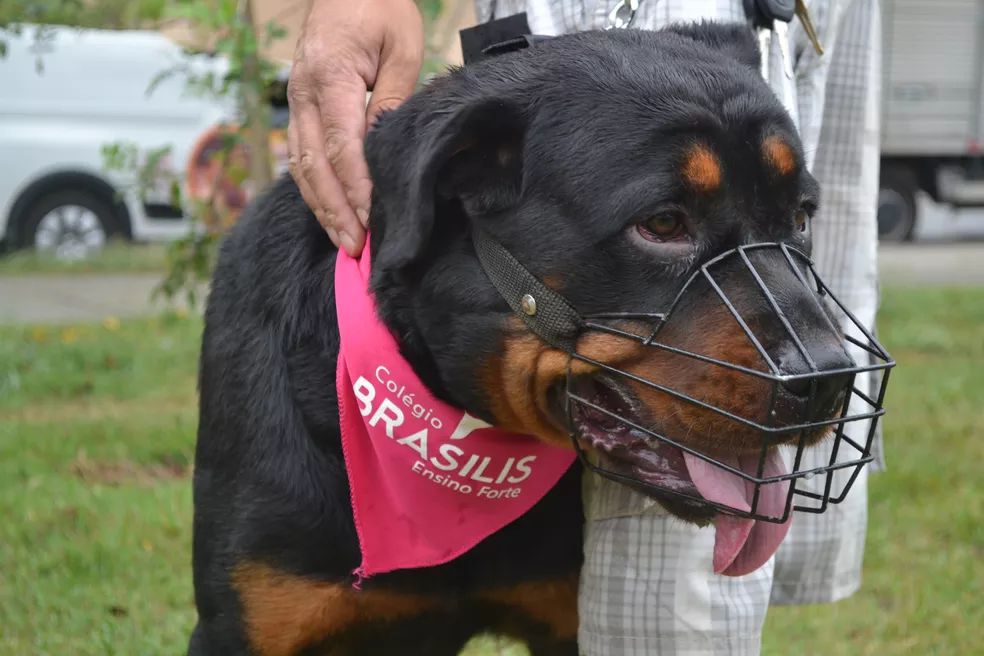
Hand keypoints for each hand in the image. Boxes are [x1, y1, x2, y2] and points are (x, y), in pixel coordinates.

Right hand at [287, 0, 424, 255]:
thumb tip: (385, 148)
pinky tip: (329, 210)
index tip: (373, 221)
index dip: (357, 190)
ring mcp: (295, 99)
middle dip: (336, 211)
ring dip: (322, 206)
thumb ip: (391, 99)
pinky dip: (314, 187)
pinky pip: (300, 153)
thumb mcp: (401, 48)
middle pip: (315, 165)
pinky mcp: (298, 104)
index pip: (342, 147)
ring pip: (302, 164)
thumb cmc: (379, 7)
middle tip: (357, 248)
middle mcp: (303, 93)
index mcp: (330, 78)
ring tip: (344, 240)